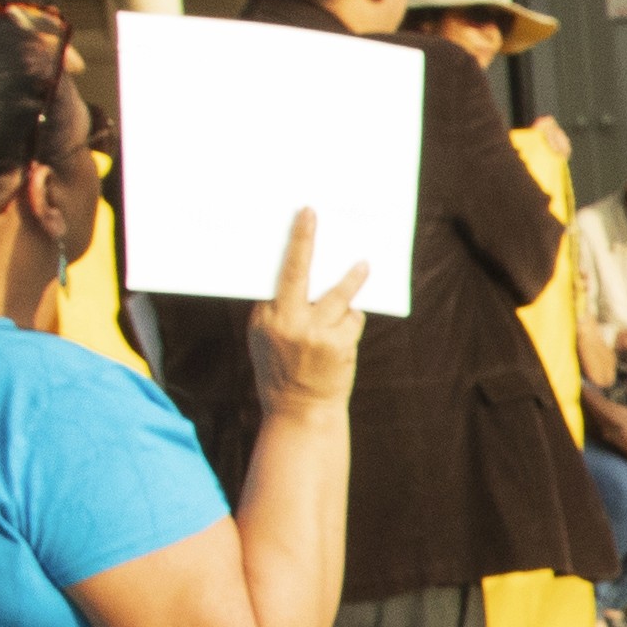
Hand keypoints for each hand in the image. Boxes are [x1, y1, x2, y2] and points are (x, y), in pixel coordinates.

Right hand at [246, 215, 369, 412]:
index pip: (279, 273)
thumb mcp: (263, 340)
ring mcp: (316, 333)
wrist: (300, 411)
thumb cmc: (281, 371)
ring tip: (363, 264)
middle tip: (315, 215)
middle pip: (299, 272)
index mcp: (266, 319)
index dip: (295, 242)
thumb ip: (274, 310)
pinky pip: (352, 319)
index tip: (305, 215)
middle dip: (307, 241)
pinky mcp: (340, 345)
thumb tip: (295, 274)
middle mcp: (288, 322)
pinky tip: (343, 332)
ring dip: (352, 278)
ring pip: (338, 295)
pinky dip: (350, 320)